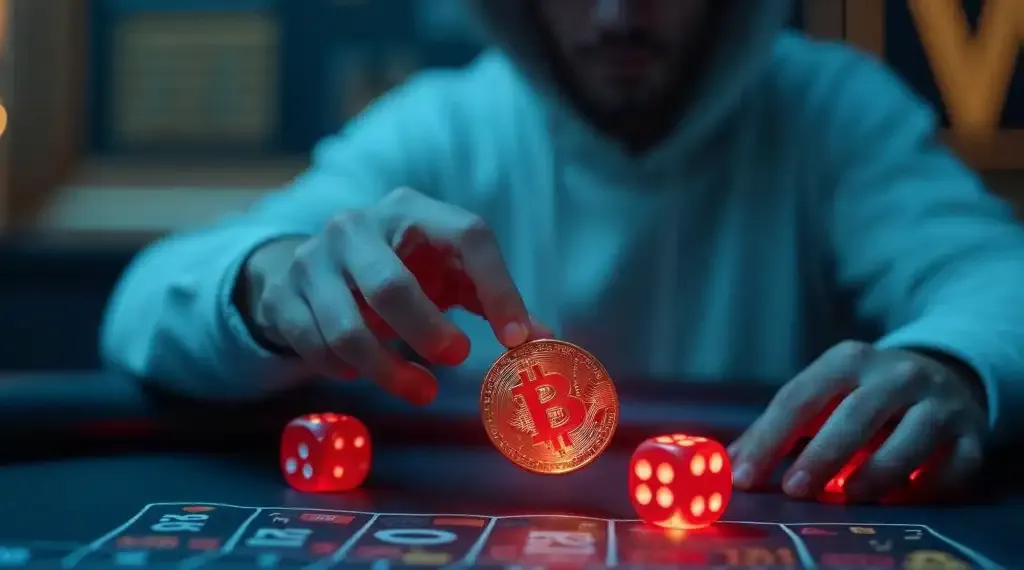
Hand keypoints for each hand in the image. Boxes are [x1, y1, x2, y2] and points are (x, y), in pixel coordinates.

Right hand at [241, 187, 547, 405]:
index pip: (468, 236)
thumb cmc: (402, 268)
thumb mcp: (447, 273)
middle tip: (457, 359)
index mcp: (413, 210)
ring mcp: (313, 260)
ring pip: (347, 327)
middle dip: (427, 332)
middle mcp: (357, 226)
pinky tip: (366, 374)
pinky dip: (347, 371)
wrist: (314, 263)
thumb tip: (545, 341)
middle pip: (391, 286)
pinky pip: (315, 346)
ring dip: (388, 371)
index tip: (517, 339)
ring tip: (423, 390)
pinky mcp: (284, 295)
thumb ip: (492, 301)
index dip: (498, 289)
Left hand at [728, 341, 987, 502]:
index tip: (745, 474)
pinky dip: (926, 485)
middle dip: (822, 455)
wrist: (942, 377)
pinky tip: (900, 499)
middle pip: (856, 415)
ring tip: (847, 496)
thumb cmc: (864, 394)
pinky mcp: (971, 432)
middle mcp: (897, 374)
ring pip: (909, 440)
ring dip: (876, 473)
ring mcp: (939, 402)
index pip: (801, 397)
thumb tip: (734, 463)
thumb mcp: (823, 395)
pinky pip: (953, 465)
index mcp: (848, 360)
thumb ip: (781, 427)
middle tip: (794, 490)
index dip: (771, 438)